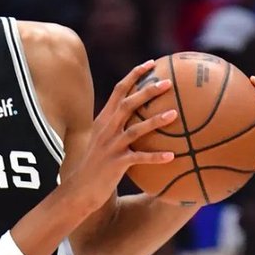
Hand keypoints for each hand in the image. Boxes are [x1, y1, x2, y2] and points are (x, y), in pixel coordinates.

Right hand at [63, 60, 177, 213]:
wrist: (79, 190)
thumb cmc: (95, 166)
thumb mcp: (102, 141)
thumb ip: (117, 127)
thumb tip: (140, 118)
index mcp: (103, 120)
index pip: (118, 91)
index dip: (134, 75)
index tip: (151, 64)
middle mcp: (106, 130)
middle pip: (127, 104)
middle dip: (147, 91)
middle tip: (168, 82)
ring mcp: (110, 147)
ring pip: (135, 129)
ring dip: (155, 121)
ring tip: (175, 114)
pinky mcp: (115, 164)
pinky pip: (139, 158)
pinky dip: (155, 157)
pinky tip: (172, 156)